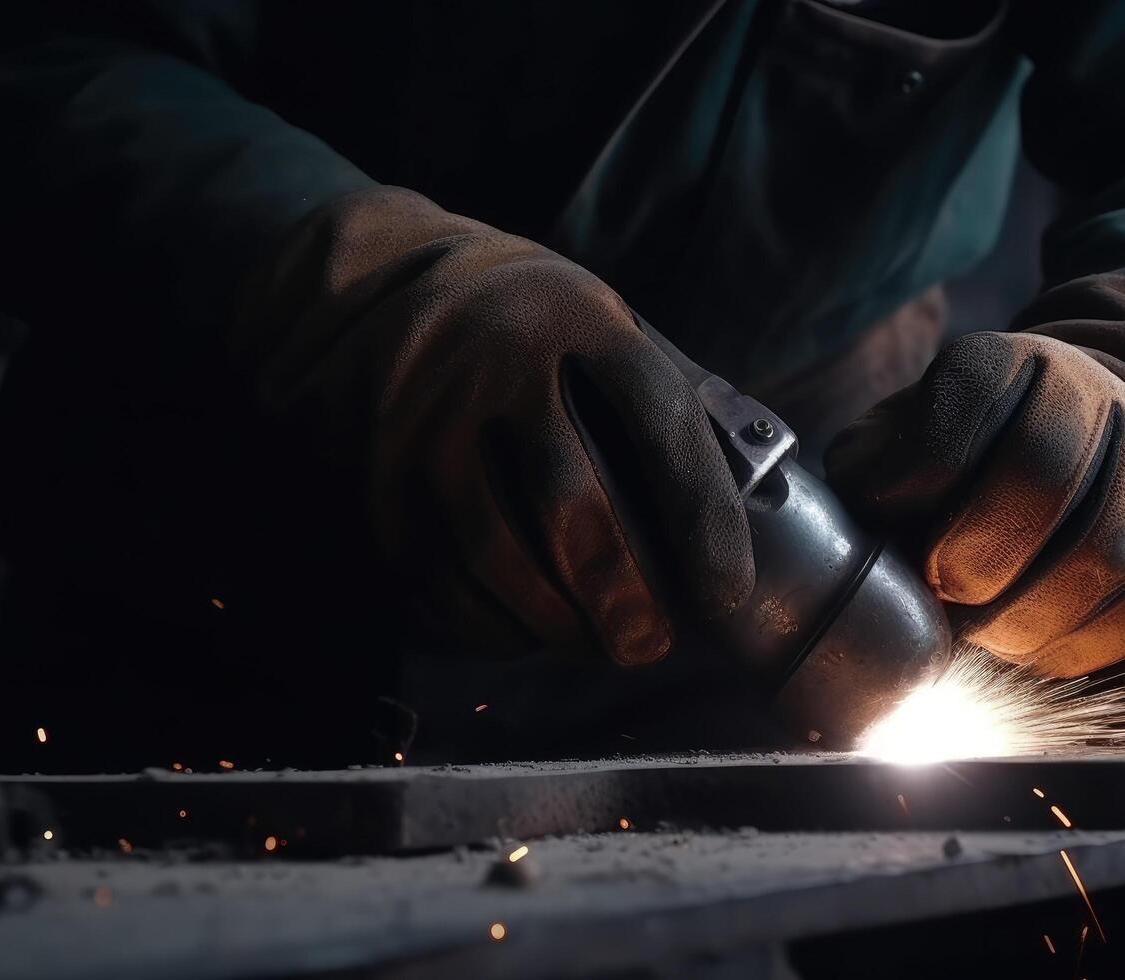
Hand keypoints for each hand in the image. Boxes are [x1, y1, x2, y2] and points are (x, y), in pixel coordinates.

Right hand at [231, 187, 752, 664]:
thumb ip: (661, 395)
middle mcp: (498, 361)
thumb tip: (748, 502)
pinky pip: (431, 567)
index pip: (660, 421)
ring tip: (591, 648)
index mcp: (581, 319)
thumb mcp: (603, 323)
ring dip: (550, 621)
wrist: (387, 280)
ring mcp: (427, 414)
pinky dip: (481, 618)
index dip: (702, 517)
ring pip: (491, 549)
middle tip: (647, 646)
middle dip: (617, 593)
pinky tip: (519, 635)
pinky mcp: (376, 465)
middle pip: (566, 500)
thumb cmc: (535, 326)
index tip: (725, 593)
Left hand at [825, 276, 1124, 674]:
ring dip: (1030, 616)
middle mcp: (1091, 394)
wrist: (1090, 428)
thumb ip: (873, 475)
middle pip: (1044, 481)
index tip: (908, 540)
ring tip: (986, 632)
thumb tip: (880, 532)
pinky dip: (1088, 642)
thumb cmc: (963, 450)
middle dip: (978, 564)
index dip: (925, 495)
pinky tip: (1039, 643)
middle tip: (947, 599)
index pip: (962, 421)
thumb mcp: (898, 437)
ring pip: (1108, 551)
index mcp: (1002, 363)